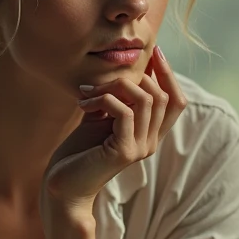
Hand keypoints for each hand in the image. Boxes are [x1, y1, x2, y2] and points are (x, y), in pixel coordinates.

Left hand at [42, 46, 187, 215]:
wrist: (63, 187)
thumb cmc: (79, 154)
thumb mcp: (101, 118)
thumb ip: (116, 99)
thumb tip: (124, 72)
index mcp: (149, 134)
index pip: (176, 101)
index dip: (169, 74)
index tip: (154, 51)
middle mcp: (150, 143)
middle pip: (162, 95)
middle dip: (130, 77)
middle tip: (96, 84)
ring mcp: (140, 148)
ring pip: (145, 99)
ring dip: (113, 88)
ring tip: (87, 95)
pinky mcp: (124, 152)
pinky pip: (124, 112)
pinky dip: (104, 100)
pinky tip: (83, 105)